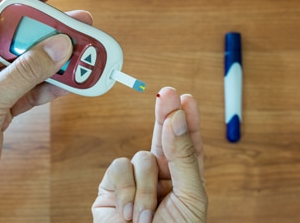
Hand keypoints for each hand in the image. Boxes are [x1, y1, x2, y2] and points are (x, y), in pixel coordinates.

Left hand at [0, 0, 91, 209]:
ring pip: (29, 66)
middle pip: (16, 39)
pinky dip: (54, 88)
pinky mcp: (5, 106)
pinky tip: (73, 82)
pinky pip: (33, 90)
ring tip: (84, 56)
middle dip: (48, 34)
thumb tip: (57, 47)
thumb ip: (24, 73)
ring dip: (57, 63)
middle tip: (77, 27)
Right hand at [92, 87, 207, 221]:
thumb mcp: (189, 197)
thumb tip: (177, 119)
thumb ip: (183, 156)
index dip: (188, 120)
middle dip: (165, 114)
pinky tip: (128, 210)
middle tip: (168, 92)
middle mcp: (161, 175)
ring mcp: (136, 179)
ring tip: (146, 215)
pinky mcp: (113, 185)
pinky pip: (119, 168)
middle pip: (164, 137)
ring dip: (145, 188)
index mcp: (184, 178)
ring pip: (141, 157)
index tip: (187, 99)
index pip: (188, 144)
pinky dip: (126, 190)